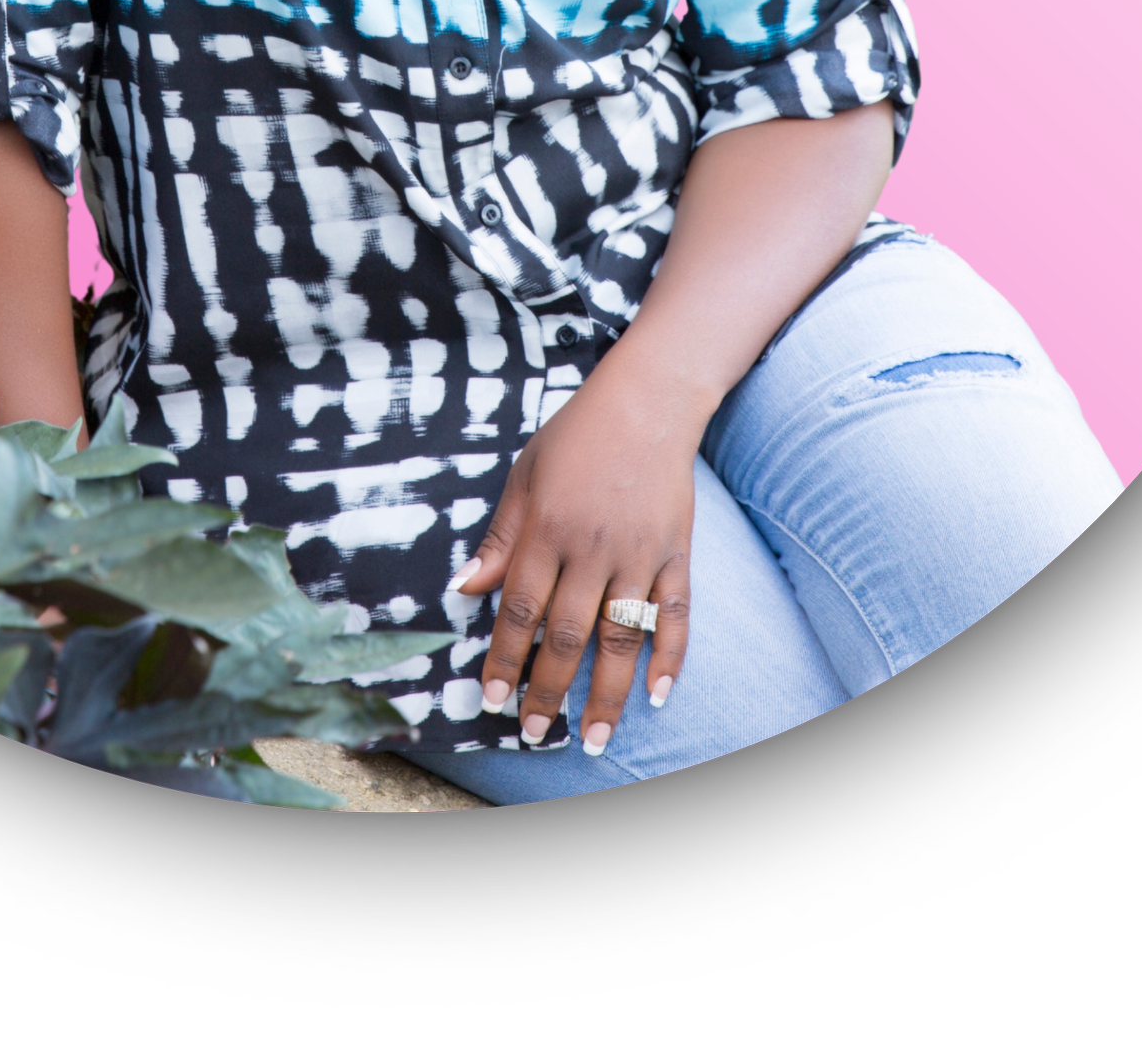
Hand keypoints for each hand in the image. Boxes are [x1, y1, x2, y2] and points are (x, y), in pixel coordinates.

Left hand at [454, 349, 713, 752]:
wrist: (647, 402)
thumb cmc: (576, 437)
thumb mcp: (524, 476)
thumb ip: (500, 537)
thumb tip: (465, 588)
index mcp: (547, 528)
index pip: (519, 608)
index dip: (504, 658)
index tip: (493, 698)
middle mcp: (592, 547)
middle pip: (566, 635)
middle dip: (548, 690)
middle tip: (535, 731)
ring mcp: (639, 553)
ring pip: (620, 638)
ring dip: (607, 695)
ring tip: (594, 739)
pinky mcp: (676, 553)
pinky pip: (675, 615)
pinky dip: (668, 656)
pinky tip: (657, 694)